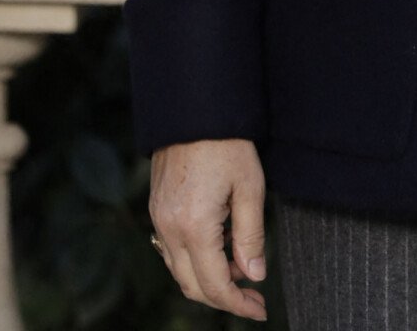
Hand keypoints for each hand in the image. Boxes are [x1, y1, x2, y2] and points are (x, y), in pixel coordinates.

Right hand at [148, 137, 268, 319]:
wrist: (194, 107)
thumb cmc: (227, 142)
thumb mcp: (250, 186)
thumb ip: (251, 235)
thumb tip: (255, 275)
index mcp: (193, 226)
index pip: (214, 285)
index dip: (238, 304)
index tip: (260, 309)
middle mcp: (168, 228)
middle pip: (192, 286)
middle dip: (224, 297)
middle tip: (254, 296)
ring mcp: (158, 218)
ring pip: (179, 270)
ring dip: (209, 278)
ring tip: (241, 267)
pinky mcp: (156, 208)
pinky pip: (171, 250)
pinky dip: (195, 259)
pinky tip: (219, 246)